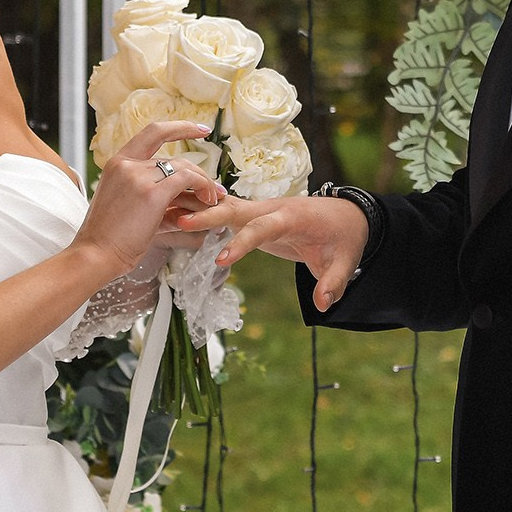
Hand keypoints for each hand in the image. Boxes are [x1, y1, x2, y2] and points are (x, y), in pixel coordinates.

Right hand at [74, 121, 225, 277]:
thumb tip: (189, 198)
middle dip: (199, 172)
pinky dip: (202, 187)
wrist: (95, 255)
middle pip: (174, 158)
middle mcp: (127, 164)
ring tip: (214, 199)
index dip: (180, 127)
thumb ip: (156, 196)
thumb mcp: (129, 207)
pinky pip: (187, 180)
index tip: (202, 129)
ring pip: (184, 168)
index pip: (153, 132)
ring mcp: (138, 176)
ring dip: (204, 183)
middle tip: (214, 189)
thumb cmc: (110, 238)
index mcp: (118, 163)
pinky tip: (208, 201)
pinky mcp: (151, 193)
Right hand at [178, 193, 369, 308]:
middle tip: (180, 222)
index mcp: (293, 216)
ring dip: (199, 209)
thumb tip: (322, 305)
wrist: (347, 216)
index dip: (242, 242)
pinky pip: (226, 213)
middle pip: (236, 207)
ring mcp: (262, 210)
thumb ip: (333, 283)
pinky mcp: (255, 217)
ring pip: (226, 206)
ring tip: (164, 216)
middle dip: (209, 214)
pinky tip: (176, 218)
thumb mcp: (345, 262)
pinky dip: (203, 213)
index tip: (220, 260)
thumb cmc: (344, 238)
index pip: (263, 227)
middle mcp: (273, 208)